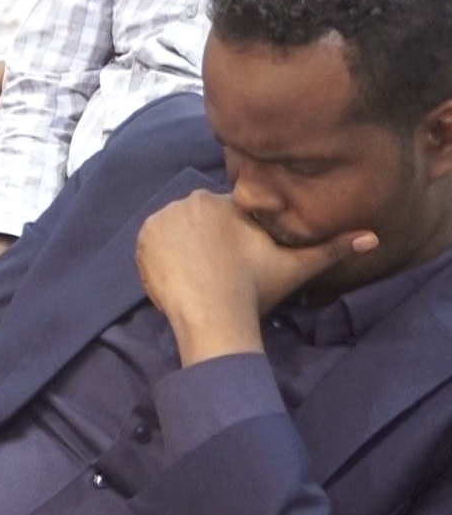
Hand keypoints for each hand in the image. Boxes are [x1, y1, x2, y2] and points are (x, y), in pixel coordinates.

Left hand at [136, 190, 376, 365]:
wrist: (213, 314)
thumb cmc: (255, 289)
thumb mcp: (297, 266)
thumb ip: (332, 249)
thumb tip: (372, 238)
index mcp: (226, 202)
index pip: (229, 215)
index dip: (233, 240)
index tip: (236, 263)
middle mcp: (191, 200)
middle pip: (199, 221)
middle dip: (207, 243)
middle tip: (217, 274)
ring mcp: (162, 217)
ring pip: (176, 231)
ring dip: (184, 249)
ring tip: (199, 277)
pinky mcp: (142, 236)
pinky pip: (152, 243)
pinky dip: (162, 257)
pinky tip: (179, 276)